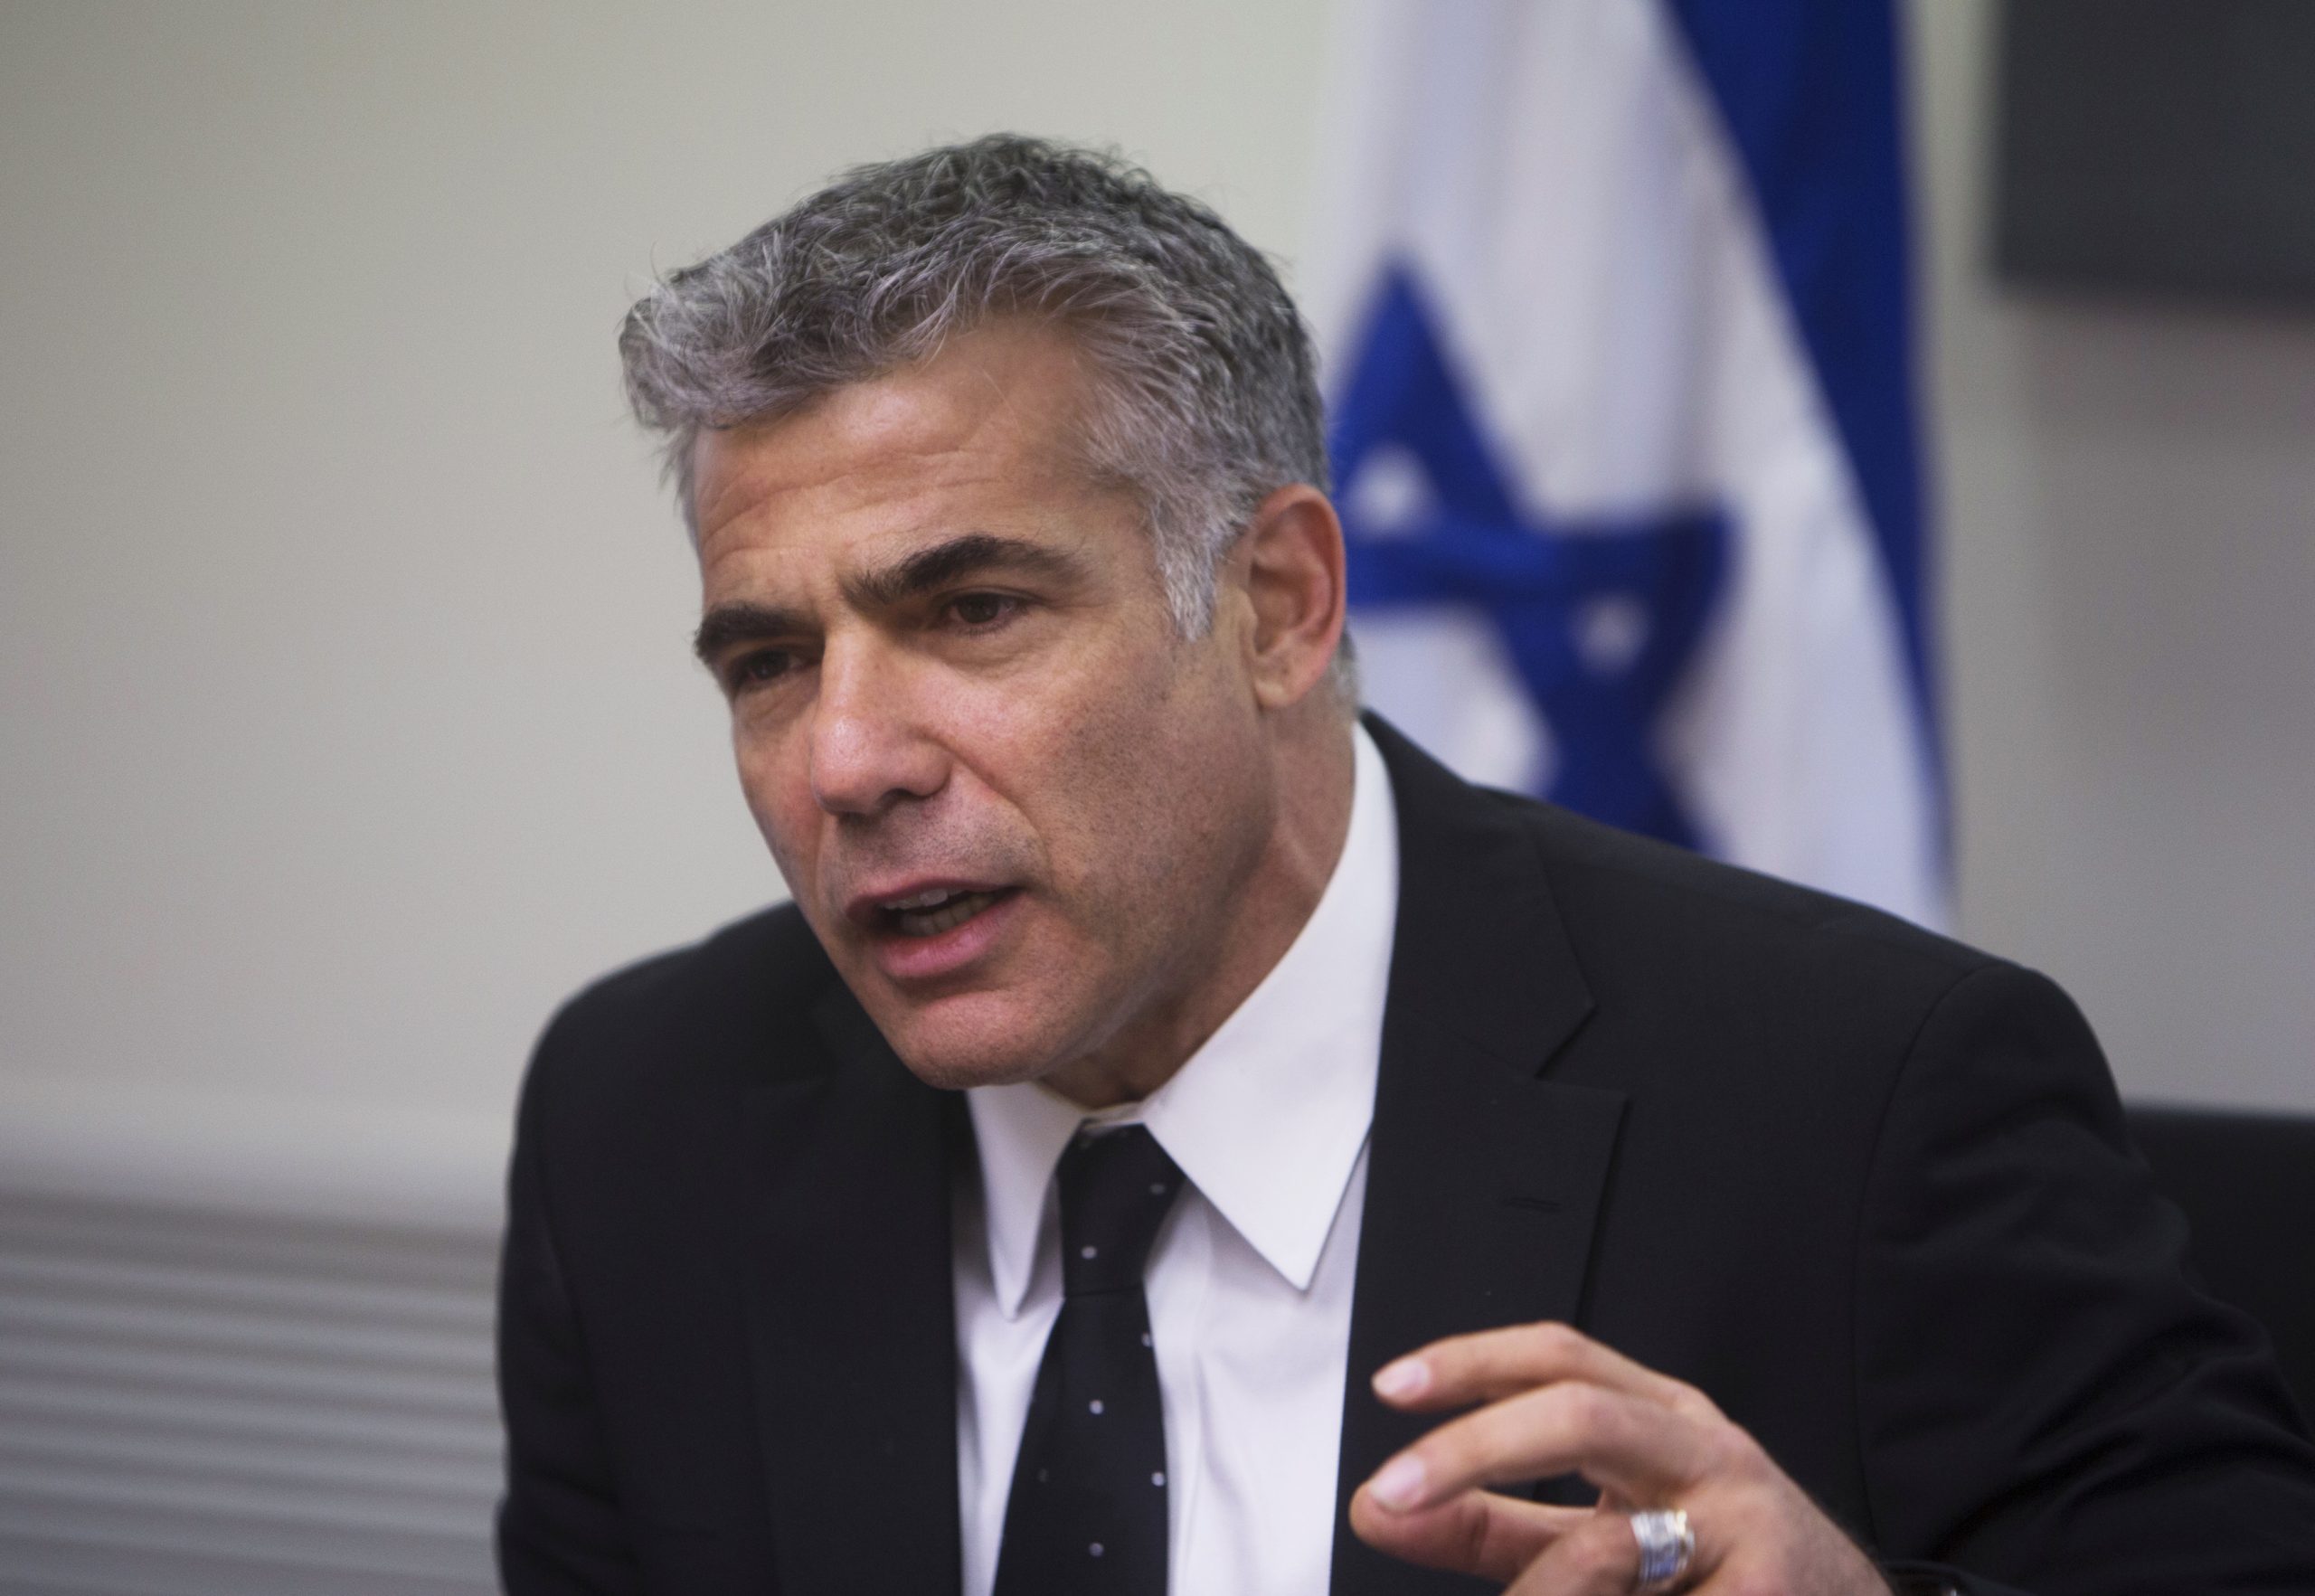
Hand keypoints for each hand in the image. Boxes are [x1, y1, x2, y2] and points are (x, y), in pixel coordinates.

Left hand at [1348, 1322, 1892, 1594]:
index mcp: (1663, 1419)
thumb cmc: (1720, 1571)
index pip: (1559, 1358)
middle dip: (1472, 1448)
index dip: (1471, 1362)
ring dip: (1539, 1590)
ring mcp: (1746, 1526)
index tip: (1392, 1386)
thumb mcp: (1604, 1534)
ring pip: (1605, 1543)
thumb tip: (1377, 1507)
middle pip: (1579, 1414)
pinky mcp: (1768, 1595)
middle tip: (1392, 1492)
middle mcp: (1708, 1452)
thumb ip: (1491, 1523)